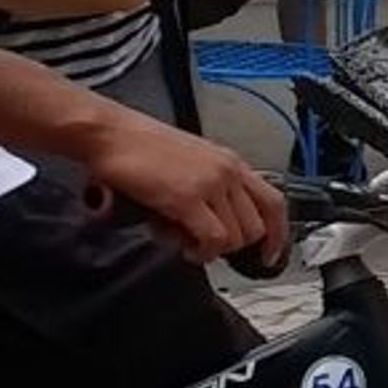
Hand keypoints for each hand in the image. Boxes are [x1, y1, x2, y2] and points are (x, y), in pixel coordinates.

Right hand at [81, 107, 284, 264]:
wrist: (109, 133)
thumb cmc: (138, 146)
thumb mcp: (189, 161)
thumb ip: (208, 188)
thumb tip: (212, 225)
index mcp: (231, 162)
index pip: (274, 202)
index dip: (278, 234)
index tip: (270, 254)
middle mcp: (227, 171)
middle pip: (256, 227)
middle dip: (231, 246)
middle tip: (202, 244)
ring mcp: (209, 183)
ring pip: (236, 236)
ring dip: (211, 250)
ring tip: (183, 241)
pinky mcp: (186, 197)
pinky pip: (213, 238)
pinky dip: (201, 251)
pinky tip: (182, 246)